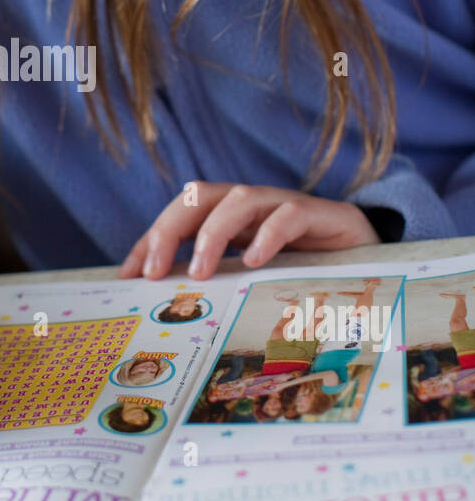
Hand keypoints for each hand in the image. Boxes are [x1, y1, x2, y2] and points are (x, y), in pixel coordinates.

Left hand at [118, 183, 380, 280]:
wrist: (372, 259)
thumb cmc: (306, 271)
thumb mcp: (255, 278)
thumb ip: (221, 282)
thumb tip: (168, 304)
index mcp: (231, 217)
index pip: (181, 214)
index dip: (150, 239)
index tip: (128, 276)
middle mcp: (253, 204)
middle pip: (200, 195)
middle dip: (169, 230)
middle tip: (153, 272)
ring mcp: (285, 205)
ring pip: (239, 199)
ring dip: (212, 234)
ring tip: (199, 272)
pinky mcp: (321, 214)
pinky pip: (290, 214)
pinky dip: (268, 234)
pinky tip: (254, 261)